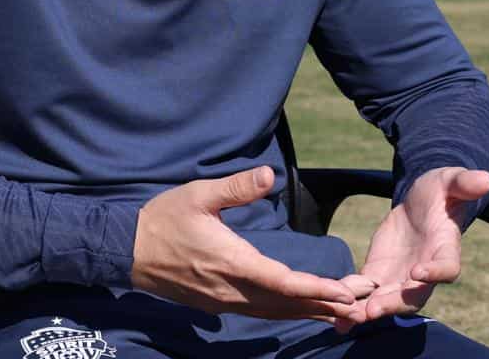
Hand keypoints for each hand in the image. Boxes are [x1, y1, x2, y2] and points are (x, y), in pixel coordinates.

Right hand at [132, 166, 365, 323]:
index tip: (344, 292)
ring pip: (274, 312)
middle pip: (286, 303)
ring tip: (342, 312)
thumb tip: (268, 176)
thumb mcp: (198, 194)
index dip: (315, 288)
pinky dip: (286, 313)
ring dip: (309, 312)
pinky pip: (260, 312)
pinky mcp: (218, 305)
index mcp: (230, 262)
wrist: (127, 250)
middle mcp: (230, 290)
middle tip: (361, 303)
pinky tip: (303, 311)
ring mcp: (223, 301)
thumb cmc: (164, 218)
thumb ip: (235, 188)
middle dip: (324, 304)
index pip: (281, 281)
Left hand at [339, 166, 488, 329]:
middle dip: (393, 303)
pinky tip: (334, 314)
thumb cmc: (441, 190)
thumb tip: (487, 179)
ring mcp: (402, 277)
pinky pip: (366, 292)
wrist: (420, 202)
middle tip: (372, 310)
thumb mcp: (451, 180)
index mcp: (446, 249)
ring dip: (368, 310)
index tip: (419, 272)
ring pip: (387, 300)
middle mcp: (426, 272)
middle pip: (413, 296)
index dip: (435, 272)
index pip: (447, 268)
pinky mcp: (379, 274)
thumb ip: (466, 183)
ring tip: (347, 319)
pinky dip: (352, 301)